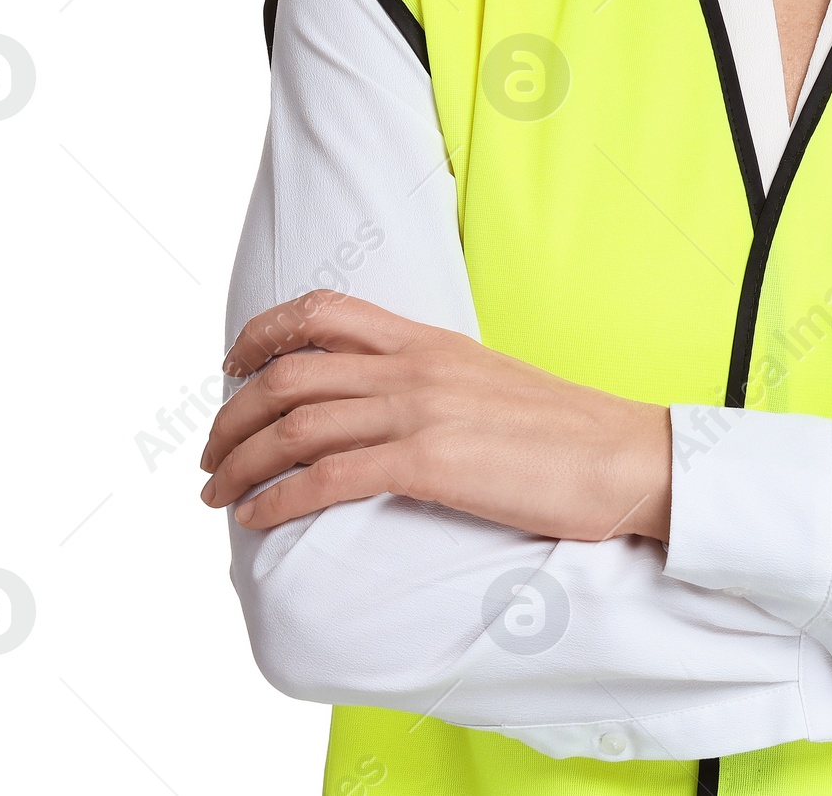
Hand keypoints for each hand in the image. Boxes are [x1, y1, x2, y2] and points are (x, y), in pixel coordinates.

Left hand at [200, 291, 671, 538]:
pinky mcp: (429, 462)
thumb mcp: (485, 382)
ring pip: (295, 426)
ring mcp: (421, 410)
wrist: (621, 455)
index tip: (232, 367)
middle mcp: (415, 365)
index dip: (262, 334)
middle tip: (209, 455)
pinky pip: (327, 477)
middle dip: (232, 415)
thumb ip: (430, 382)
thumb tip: (380, 408)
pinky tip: (257, 519)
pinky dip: (278, 499)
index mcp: (429, 339)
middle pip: (290, 373)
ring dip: (239, 464)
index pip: (325, 312)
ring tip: (216, 495)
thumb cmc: (562, 431)